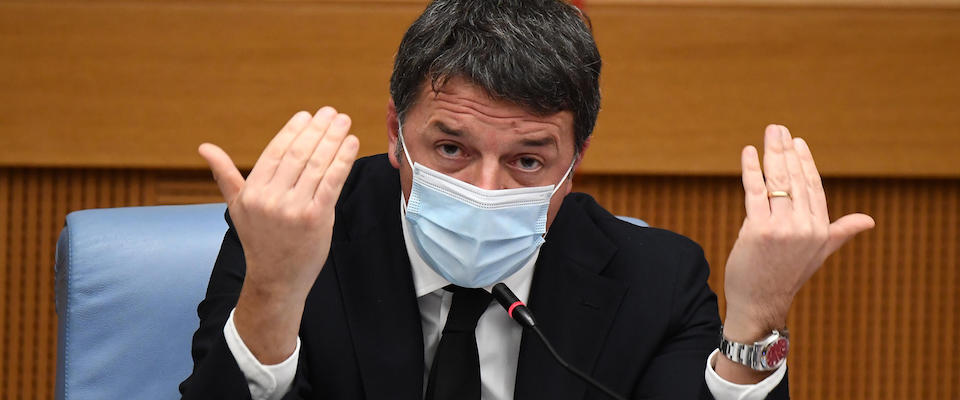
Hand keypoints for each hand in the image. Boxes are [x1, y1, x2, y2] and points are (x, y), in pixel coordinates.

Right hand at [198, 107, 358, 362]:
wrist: (276, 280)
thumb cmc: (260, 240)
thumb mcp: (237, 207)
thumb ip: (224, 175)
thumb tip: (204, 147)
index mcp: (252, 192)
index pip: (275, 152)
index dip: (292, 131)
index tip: (307, 115)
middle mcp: (270, 199)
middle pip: (298, 154)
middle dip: (317, 129)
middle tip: (331, 112)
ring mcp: (293, 209)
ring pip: (317, 165)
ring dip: (333, 139)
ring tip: (343, 122)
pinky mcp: (316, 219)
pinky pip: (332, 182)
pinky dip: (343, 160)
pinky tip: (351, 144)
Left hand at [723, 125, 874, 336]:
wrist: (761, 303)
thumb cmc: (786, 276)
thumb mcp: (819, 253)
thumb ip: (840, 231)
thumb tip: (869, 220)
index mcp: (820, 229)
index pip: (813, 186)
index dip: (805, 162)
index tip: (797, 142)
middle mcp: (805, 227)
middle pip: (795, 179)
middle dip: (786, 151)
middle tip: (778, 129)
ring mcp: (782, 228)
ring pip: (776, 182)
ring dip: (771, 154)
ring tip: (767, 134)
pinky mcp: (758, 230)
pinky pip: (754, 192)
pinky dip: (750, 170)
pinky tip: (748, 153)